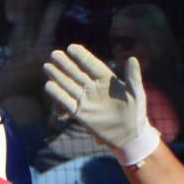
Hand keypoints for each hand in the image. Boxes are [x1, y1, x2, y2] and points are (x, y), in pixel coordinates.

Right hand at [42, 44, 158, 161]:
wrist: (129, 135)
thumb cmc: (135, 112)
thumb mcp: (136, 93)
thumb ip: (133, 76)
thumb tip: (132, 58)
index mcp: (106, 80)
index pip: (91, 65)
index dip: (81, 56)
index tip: (71, 48)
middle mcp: (93, 88)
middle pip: (76, 73)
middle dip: (65, 64)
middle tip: (54, 54)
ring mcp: (86, 100)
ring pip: (69, 85)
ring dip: (58, 76)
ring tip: (47, 66)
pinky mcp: (80, 114)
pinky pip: (67, 102)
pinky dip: (58, 95)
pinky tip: (49, 85)